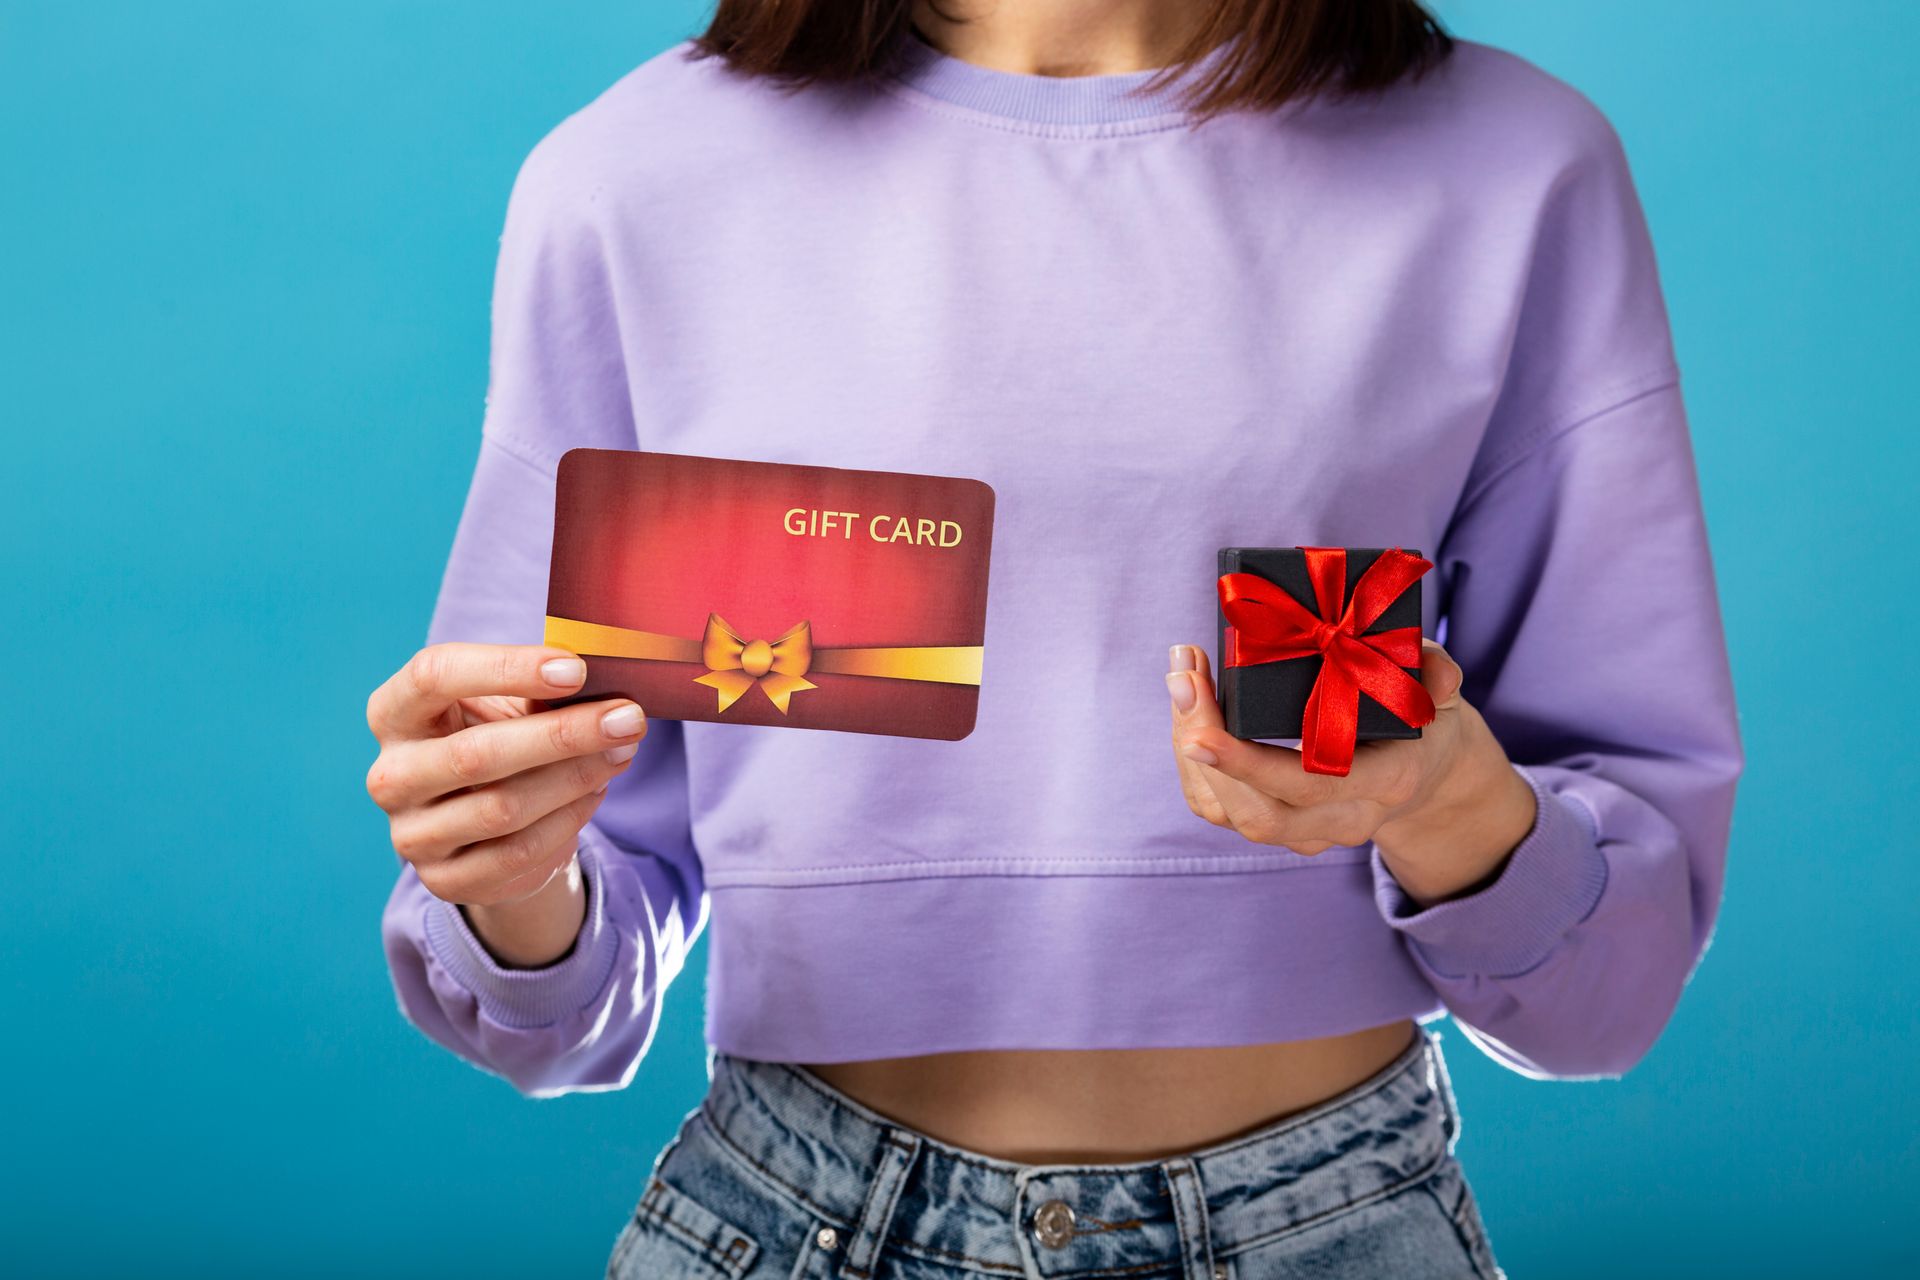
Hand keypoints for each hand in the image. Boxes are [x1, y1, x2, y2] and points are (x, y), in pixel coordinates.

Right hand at [365, 643, 645, 962]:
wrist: (487, 822)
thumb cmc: (497, 738)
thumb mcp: (506, 705)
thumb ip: (536, 692)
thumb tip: (598, 689)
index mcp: (394, 713)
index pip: (433, 675)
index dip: (506, 667)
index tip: (578, 669)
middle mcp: (391, 776)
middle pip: (475, 753)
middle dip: (563, 734)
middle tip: (627, 718)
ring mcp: (412, 835)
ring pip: (502, 807)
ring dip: (575, 778)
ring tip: (622, 751)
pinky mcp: (445, 880)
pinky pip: (517, 852)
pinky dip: (568, 819)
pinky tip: (598, 790)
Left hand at [1165, 640, 1536, 906]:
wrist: (1424, 775)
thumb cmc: (1423, 721)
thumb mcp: (1442, 693)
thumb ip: (1439, 675)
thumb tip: (1435, 672)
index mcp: (1386, 783)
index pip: (1309, 786)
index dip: (1249, 765)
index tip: (1202, 731)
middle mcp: (1345, 821)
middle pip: (1258, 812)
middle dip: (1206, 751)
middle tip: (1182, 679)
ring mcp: (1308, 832)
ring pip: (1228, 813)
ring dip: (1190, 747)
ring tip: (1183, 678)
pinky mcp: (1277, 826)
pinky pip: (1217, 807)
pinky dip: (1191, 760)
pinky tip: (1188, 706)